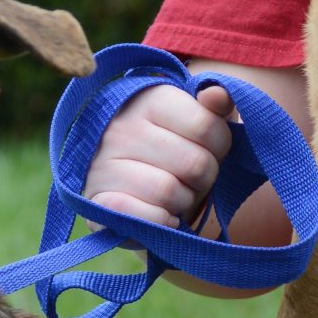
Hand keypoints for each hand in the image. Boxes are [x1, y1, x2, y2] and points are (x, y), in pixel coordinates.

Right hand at [85, 82, 234, 224]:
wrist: (127, 184)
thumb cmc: (174, 148)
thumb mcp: (200, 121)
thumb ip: (217, 107)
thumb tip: (217, 95)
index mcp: (150, 99)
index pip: (208, 127)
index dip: (220, 147)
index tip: (207, 148)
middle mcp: (121, 128)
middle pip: (195, 164)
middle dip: (204, 179)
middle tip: (190, 177)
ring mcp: (103, 165)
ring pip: (171, 192)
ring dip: (183, 201)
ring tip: (174, 194)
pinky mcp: (98, 203)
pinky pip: (147, 218)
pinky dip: (163, 222)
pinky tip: (161, 214)